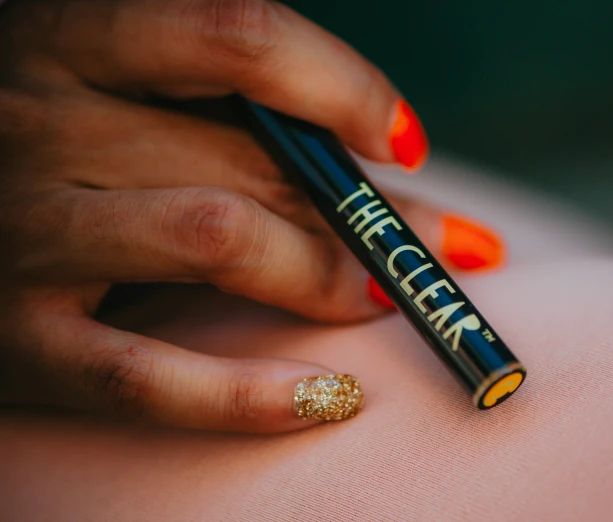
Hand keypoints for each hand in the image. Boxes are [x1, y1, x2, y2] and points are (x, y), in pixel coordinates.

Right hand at [0, 0, 504, 432]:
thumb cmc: (56, 157)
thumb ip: (226, 116)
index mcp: (73, 40)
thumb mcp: (118, 101)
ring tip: (378, 297)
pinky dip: (249, 396)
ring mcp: (20, 232)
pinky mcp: (16, 340)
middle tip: (434, 247)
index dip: (342, 85)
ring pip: (217, 240)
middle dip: (368, 214)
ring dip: (323, 277)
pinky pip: (147, 377)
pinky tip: (326, 397)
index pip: (238, 33)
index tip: (403, 143)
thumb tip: (386, 163)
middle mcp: (36, 121)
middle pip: (251, 161)